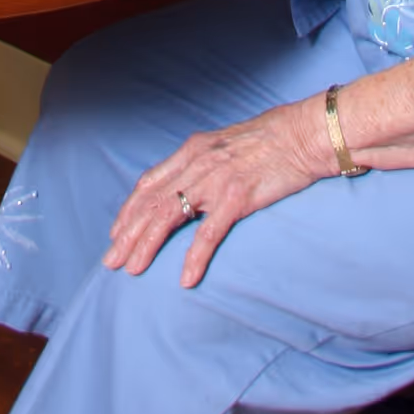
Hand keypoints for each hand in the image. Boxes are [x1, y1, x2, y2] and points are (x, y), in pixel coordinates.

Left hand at [104, 99, 332, 286]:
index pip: (149, 183)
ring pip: (169, 216)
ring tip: (132, 270)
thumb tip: (187, 184)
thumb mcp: (224, 144)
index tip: (116, 232)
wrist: (303, 134)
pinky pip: (208, 233)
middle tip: (111, 261)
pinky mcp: (237, 198)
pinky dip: (194, 257)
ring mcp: (216, 181)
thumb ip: (202, 163)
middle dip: (128, 233)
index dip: (129, 210)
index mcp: (192, 150)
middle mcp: (197, 163)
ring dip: (147, 245)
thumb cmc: (268, 140)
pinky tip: (185, 278)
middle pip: (151, 202)